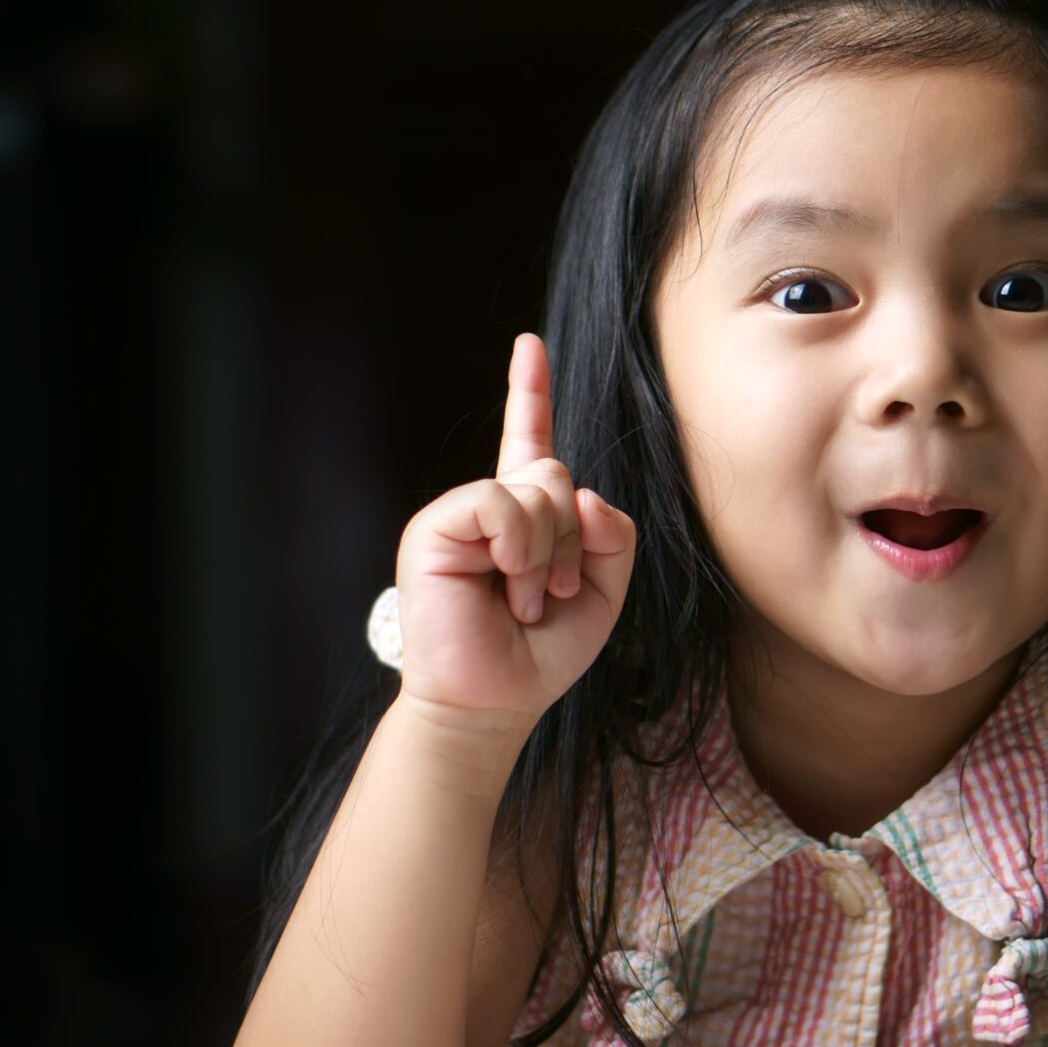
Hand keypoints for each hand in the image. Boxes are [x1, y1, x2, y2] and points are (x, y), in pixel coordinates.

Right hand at [393, 332, 636, 736]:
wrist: (492, 702)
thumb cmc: (540, 654)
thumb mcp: (603, 592)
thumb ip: (612, 535)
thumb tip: (582, 493)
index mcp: (523, 517)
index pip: (529, 440)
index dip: (530, 392)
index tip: (528, 344)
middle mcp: (488, 507)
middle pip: (556, 472)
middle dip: (572, 539)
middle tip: (549, 595)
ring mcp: (459, 514)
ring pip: (535, 487)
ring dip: (547, 555)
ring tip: (524, 601)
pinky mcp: (435, 527)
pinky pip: (499, 502)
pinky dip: (517, 547)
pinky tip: (504, 585)